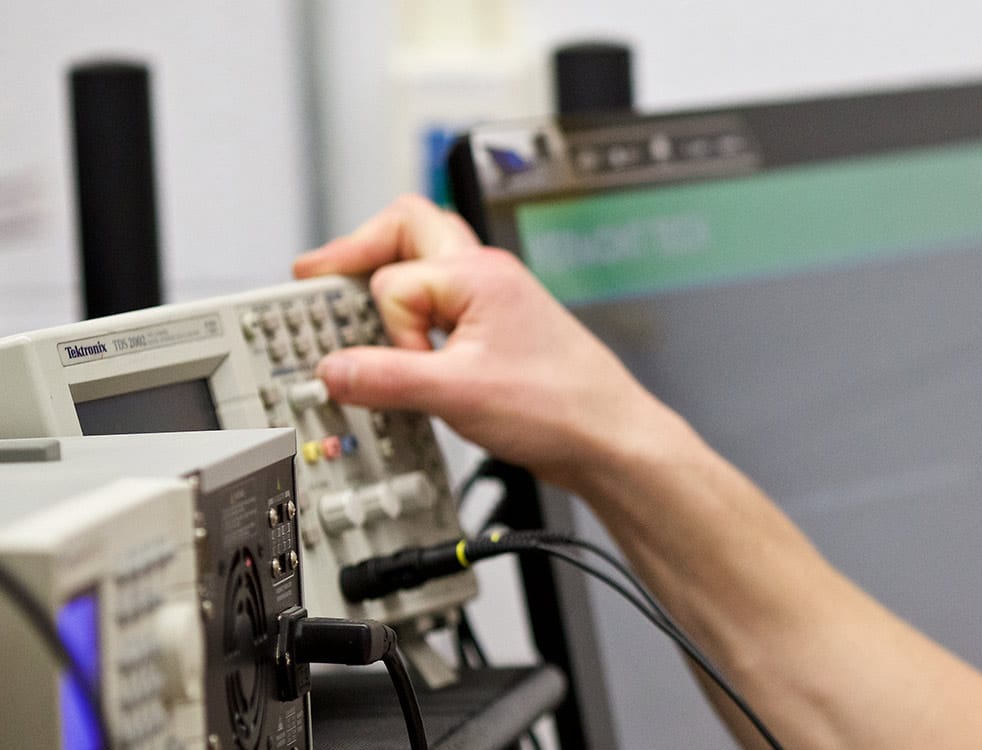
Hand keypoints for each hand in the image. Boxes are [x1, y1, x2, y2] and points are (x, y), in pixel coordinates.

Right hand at [294, 195, 689, 486]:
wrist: (611, 439)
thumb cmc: (562, 407)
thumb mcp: (457, 395)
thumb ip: (386, 379)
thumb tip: (332, 369)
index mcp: (478, 275)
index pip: (393, 278)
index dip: (389, 328)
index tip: (401, 365)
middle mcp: (486, 276)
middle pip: (405, 229)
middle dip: (358, 251)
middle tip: (314, 278)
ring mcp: (493, 301)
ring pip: (423, 266)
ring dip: (386, 287)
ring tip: (355, 314)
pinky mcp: (496, 332)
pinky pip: (439, 307)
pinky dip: (411, 323)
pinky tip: (404, 354)